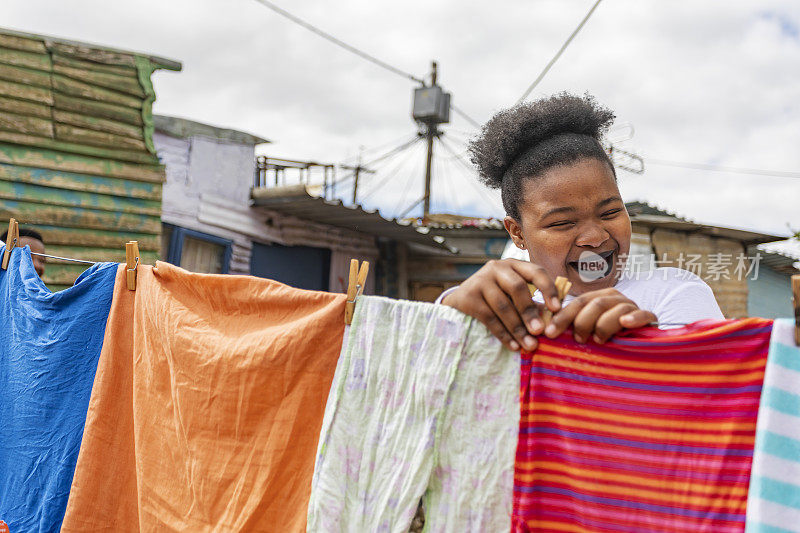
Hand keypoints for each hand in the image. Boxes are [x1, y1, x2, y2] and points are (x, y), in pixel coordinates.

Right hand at [441, 259, 561, 350]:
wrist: (459, 301)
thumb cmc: (494, 298)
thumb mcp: (512, 294)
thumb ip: (530, 302)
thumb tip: (551, 322)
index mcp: (514, 265)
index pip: (536, 271)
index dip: (548, 289)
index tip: (557, 309)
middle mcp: (497, 268)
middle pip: (517, 288)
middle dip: (530, 311)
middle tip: (540, 331)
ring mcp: (480, 280)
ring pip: (503, 305)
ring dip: (518, 328)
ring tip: (529, 344)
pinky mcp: (468, 296)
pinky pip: (489, 318)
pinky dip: (503, 334)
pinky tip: (513, 345)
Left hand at [543, 288, 656, 343]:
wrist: (641, 347)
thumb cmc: (608, 340)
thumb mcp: (588, 333)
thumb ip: (572, 328)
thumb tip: (546, 332)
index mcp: (598, 298)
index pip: (577, 302)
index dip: (562, 317)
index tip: (549, 333)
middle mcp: (614, 299)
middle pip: (595, 303)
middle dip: (582, 321)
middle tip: (578, 339)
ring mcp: (632, 307)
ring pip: (616, 308)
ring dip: (603, 325)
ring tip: (598, 340)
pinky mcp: (649, 318)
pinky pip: (643, 314)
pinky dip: (634, 317)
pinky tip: (625, 323)